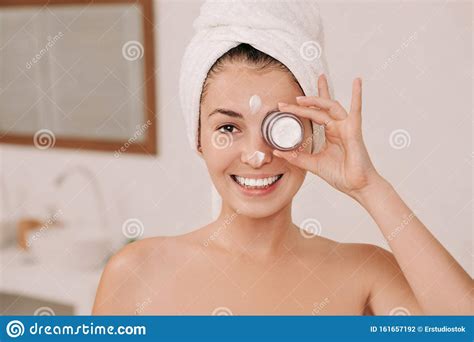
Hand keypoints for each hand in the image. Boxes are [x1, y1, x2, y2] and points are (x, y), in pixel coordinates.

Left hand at [274, 74, 382, 198]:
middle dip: (306, 99)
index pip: (315, 114)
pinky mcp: (354, 131)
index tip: (283, 106)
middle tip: (290, 97)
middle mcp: (338, 127)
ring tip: (301, 98)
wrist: (357, 186)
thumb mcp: (312, 164)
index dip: (300, 108)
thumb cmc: (341, 175)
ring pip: (330, 107)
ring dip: (317, 99)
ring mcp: (346, 127)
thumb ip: (296, 157)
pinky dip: (357, 95)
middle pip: (322, 106)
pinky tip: (357, 82)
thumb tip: (277, 152)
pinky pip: (356, 110)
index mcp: (330, 133)